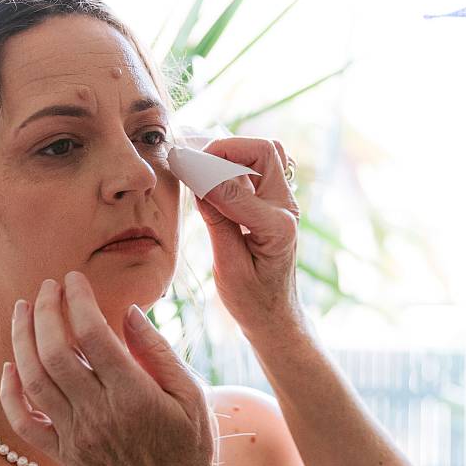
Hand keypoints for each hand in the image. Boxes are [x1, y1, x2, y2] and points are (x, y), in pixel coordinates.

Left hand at [0, 271, 217, 465]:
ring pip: (33, 380)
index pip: (93, 335)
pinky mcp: (62, 453)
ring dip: (22, 339)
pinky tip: (10, 366)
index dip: (78, 301)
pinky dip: (10, 392)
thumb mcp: (192, 396)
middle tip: (48, 287)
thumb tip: (130, 312)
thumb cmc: (188, 448)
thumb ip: (159, 353)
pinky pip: (23, 421)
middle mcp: (98, 413)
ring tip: (24, 309)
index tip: (74, 279)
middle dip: (45, 311)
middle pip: (55, 352)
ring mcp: (75, 435)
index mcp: (133, 395)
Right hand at [196, 137, 305, 341]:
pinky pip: (260, 168)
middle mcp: (287, 209)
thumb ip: (216, 222)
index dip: (204, 175)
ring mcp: (284, 204)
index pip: (236, 187)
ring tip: (204, 170)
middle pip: (265, 151)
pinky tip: (212, 179)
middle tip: (196, 164)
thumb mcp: (228, 267)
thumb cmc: (252, 301)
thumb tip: (198, 181)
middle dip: (227, 149)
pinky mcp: (275, 203)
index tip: (179, 165)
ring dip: (233, 154)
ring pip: (265, 154)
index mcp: (278, 228)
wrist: (274, 316)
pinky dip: (234, 164)